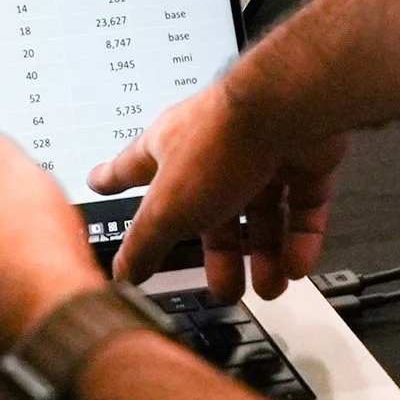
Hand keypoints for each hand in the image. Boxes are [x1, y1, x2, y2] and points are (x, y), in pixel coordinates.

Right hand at [90, 79, 348, 302]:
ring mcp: (260, 155)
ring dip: (264, 256)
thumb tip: (123, 274)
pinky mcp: (302, 160)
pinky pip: (300, 208)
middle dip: (219, 255)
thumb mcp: (167, 208)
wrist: (288, 110)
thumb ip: (144, 244)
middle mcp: (213, 151)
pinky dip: (299, 240)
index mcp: (168, 152)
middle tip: (223, 286)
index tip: (98, 182)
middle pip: (211, 213)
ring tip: (268, 289)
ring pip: (261, 215)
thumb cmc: (222, 140)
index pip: (131, 168)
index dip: (112, 179)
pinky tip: (294, 266)